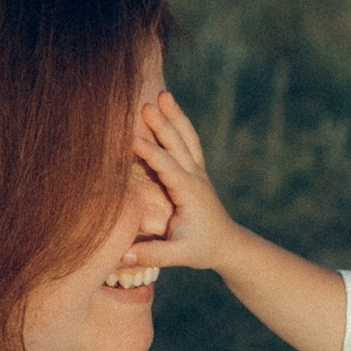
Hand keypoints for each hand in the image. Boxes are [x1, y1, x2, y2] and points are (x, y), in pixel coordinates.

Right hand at [128, 89, 238, 276]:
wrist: (227, 244)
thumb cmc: (201, 249)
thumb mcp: (178, 256)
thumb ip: (152, 255)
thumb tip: (122, 256)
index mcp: (189, 194)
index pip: (168, 169)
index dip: (151, 154)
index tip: (133, 139)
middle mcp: (195, 178)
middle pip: (179, 145)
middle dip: (163, 124)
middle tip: (146, 104)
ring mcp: (198, 172)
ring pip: (188, 138)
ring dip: (176, 115)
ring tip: (163, 94)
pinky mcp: (196, 170)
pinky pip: (188, 142)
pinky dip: (179, 123)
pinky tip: (169, 108)